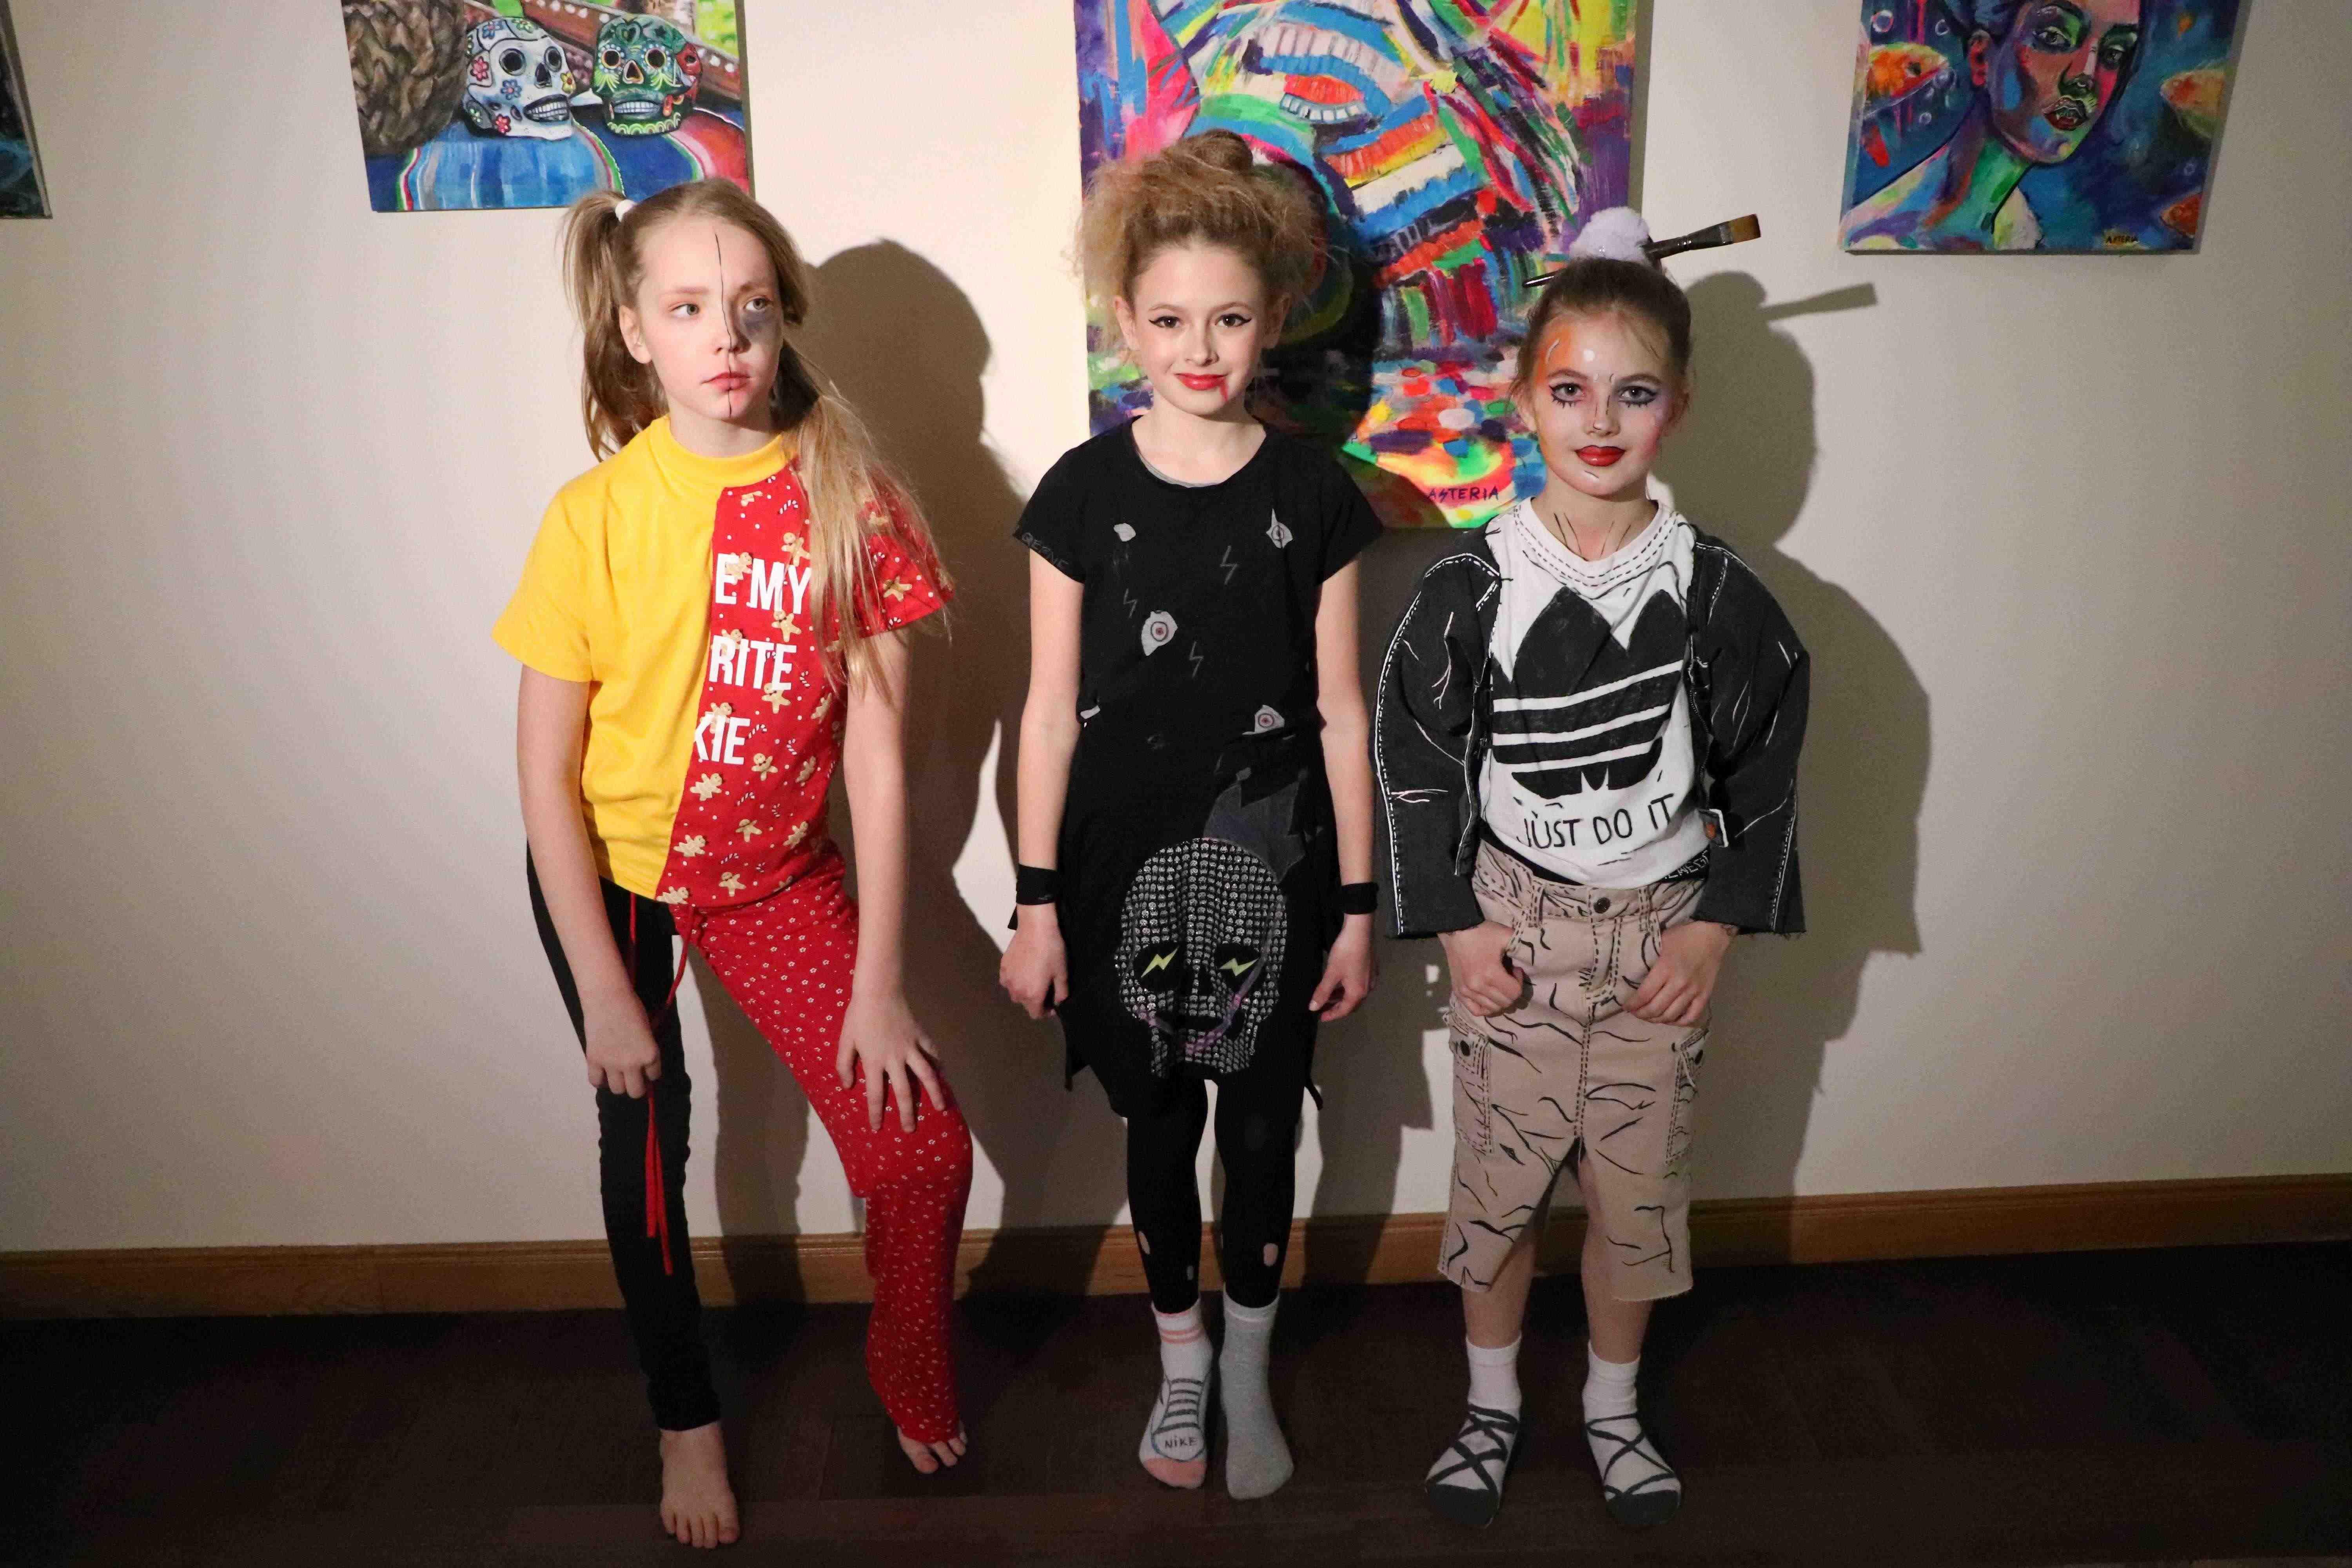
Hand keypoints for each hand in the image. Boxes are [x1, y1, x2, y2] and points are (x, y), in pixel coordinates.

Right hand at [583, 982, 661, 1098]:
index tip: (646, 1068)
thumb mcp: (648, 1030)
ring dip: (619, 1084)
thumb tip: (645, 1063)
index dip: (650, 1072)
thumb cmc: (631, 1007)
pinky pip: (596, 1081)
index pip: (654, 1076)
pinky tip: (603, 1073)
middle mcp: (633, 1064)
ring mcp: (612, 1064)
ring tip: (618, 1074)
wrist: (608, 997)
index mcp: (651, 1054)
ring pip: (617, 1090)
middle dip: (637, 1086)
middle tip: (633, 1077)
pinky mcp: (594, 1060)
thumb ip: (647, 1048)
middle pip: (636, 1092)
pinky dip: (600, 1080)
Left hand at [836, 987, 946, 1132]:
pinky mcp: (920, 1037)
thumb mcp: (845, 1041)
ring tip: (941, 1108)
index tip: (877, 1128)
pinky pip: (932, 1054)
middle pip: (904, 1092)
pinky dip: (938, 1065)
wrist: (878, 991)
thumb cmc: (858, 1016)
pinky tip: (943, 1075)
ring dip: (934, 1093)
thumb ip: (844, 1065)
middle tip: (910, 1129)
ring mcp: (910, 1048)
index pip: (875, 1094)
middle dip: (907, 1113)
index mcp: (874, 1062)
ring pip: (926, 1075)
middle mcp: (894, 1059)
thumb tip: (847, 1087)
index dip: (875, 1113)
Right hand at [999, 907, 1068, 1019]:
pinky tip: (1021, 971)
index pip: (1036, 1015)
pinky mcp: (1002, 967)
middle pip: (1025, 1005)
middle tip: (1045, 988)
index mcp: (1033, 995)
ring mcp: (1007, 980)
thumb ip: (1061, 993)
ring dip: (1023, 991)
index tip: (1052, 1003)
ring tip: (1032, 979)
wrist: (1035, 928)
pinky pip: (1007, 981)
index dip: (1046, 1012)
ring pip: (1015, 994)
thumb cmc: (1052, 950)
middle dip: (1035, 1001)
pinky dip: (1014, 981)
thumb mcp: (1062, 973)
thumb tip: (1057, 1003)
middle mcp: (1017, 991)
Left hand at [1310, 913, 1377, 1019]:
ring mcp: (1371, 978)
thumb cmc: (1345, 953)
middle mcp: (1368, 988)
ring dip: (1342, 996)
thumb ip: (1322, 992)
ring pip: (1355, 993)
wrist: (1360, 931)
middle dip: (1337, 1007)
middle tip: (1324, 1008)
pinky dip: (1347, 987)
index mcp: (1358, 992)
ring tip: (1328, 995)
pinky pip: (1359, 984)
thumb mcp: (1331, 973)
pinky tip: (1340, 981)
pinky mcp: (1371, 968)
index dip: (1332, 1015)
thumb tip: (1313, 1008)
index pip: (1344, 1010)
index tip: (1321, 1017)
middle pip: (1352, 1004)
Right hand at [1438, 921, 1521, 1016]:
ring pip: (1492, 1009)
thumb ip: (1521, 948)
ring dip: (1500, 999)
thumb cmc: (1482, 933)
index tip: (1515, 970)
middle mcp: (1477, 987)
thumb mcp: (1506, 936)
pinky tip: (1489, 998)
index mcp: (1491, 974)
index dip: (1519, 982)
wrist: (1455, 930)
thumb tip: (1530, 961)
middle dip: (1511, 991)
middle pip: (1504, 1003)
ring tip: (1497, 985)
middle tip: (1508, 977)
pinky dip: (1485, 1008)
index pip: (1514, 993)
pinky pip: (1475, 1010)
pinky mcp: (1458, 992)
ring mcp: (1466, 991)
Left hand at [1627, 921, 1733, 1025]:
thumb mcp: (1659, 943)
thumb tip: (1630, 974)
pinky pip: (1690, 1017)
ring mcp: (1693, 991)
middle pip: (1656, 1009)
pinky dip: (1678, 1022)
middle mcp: (1679, 983)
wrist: (1711, 935)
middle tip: (1635, 1013)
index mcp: (1665, 968)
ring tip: (1649, 1016)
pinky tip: (1669, 1019)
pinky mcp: (1704, 996)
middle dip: (1641, 1014)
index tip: (1626, 1006)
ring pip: (1671, 1015)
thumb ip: (1647, 960)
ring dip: (1656, 1019)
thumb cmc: (1682, 937)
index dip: (1633, 1004)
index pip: (1644, 995)